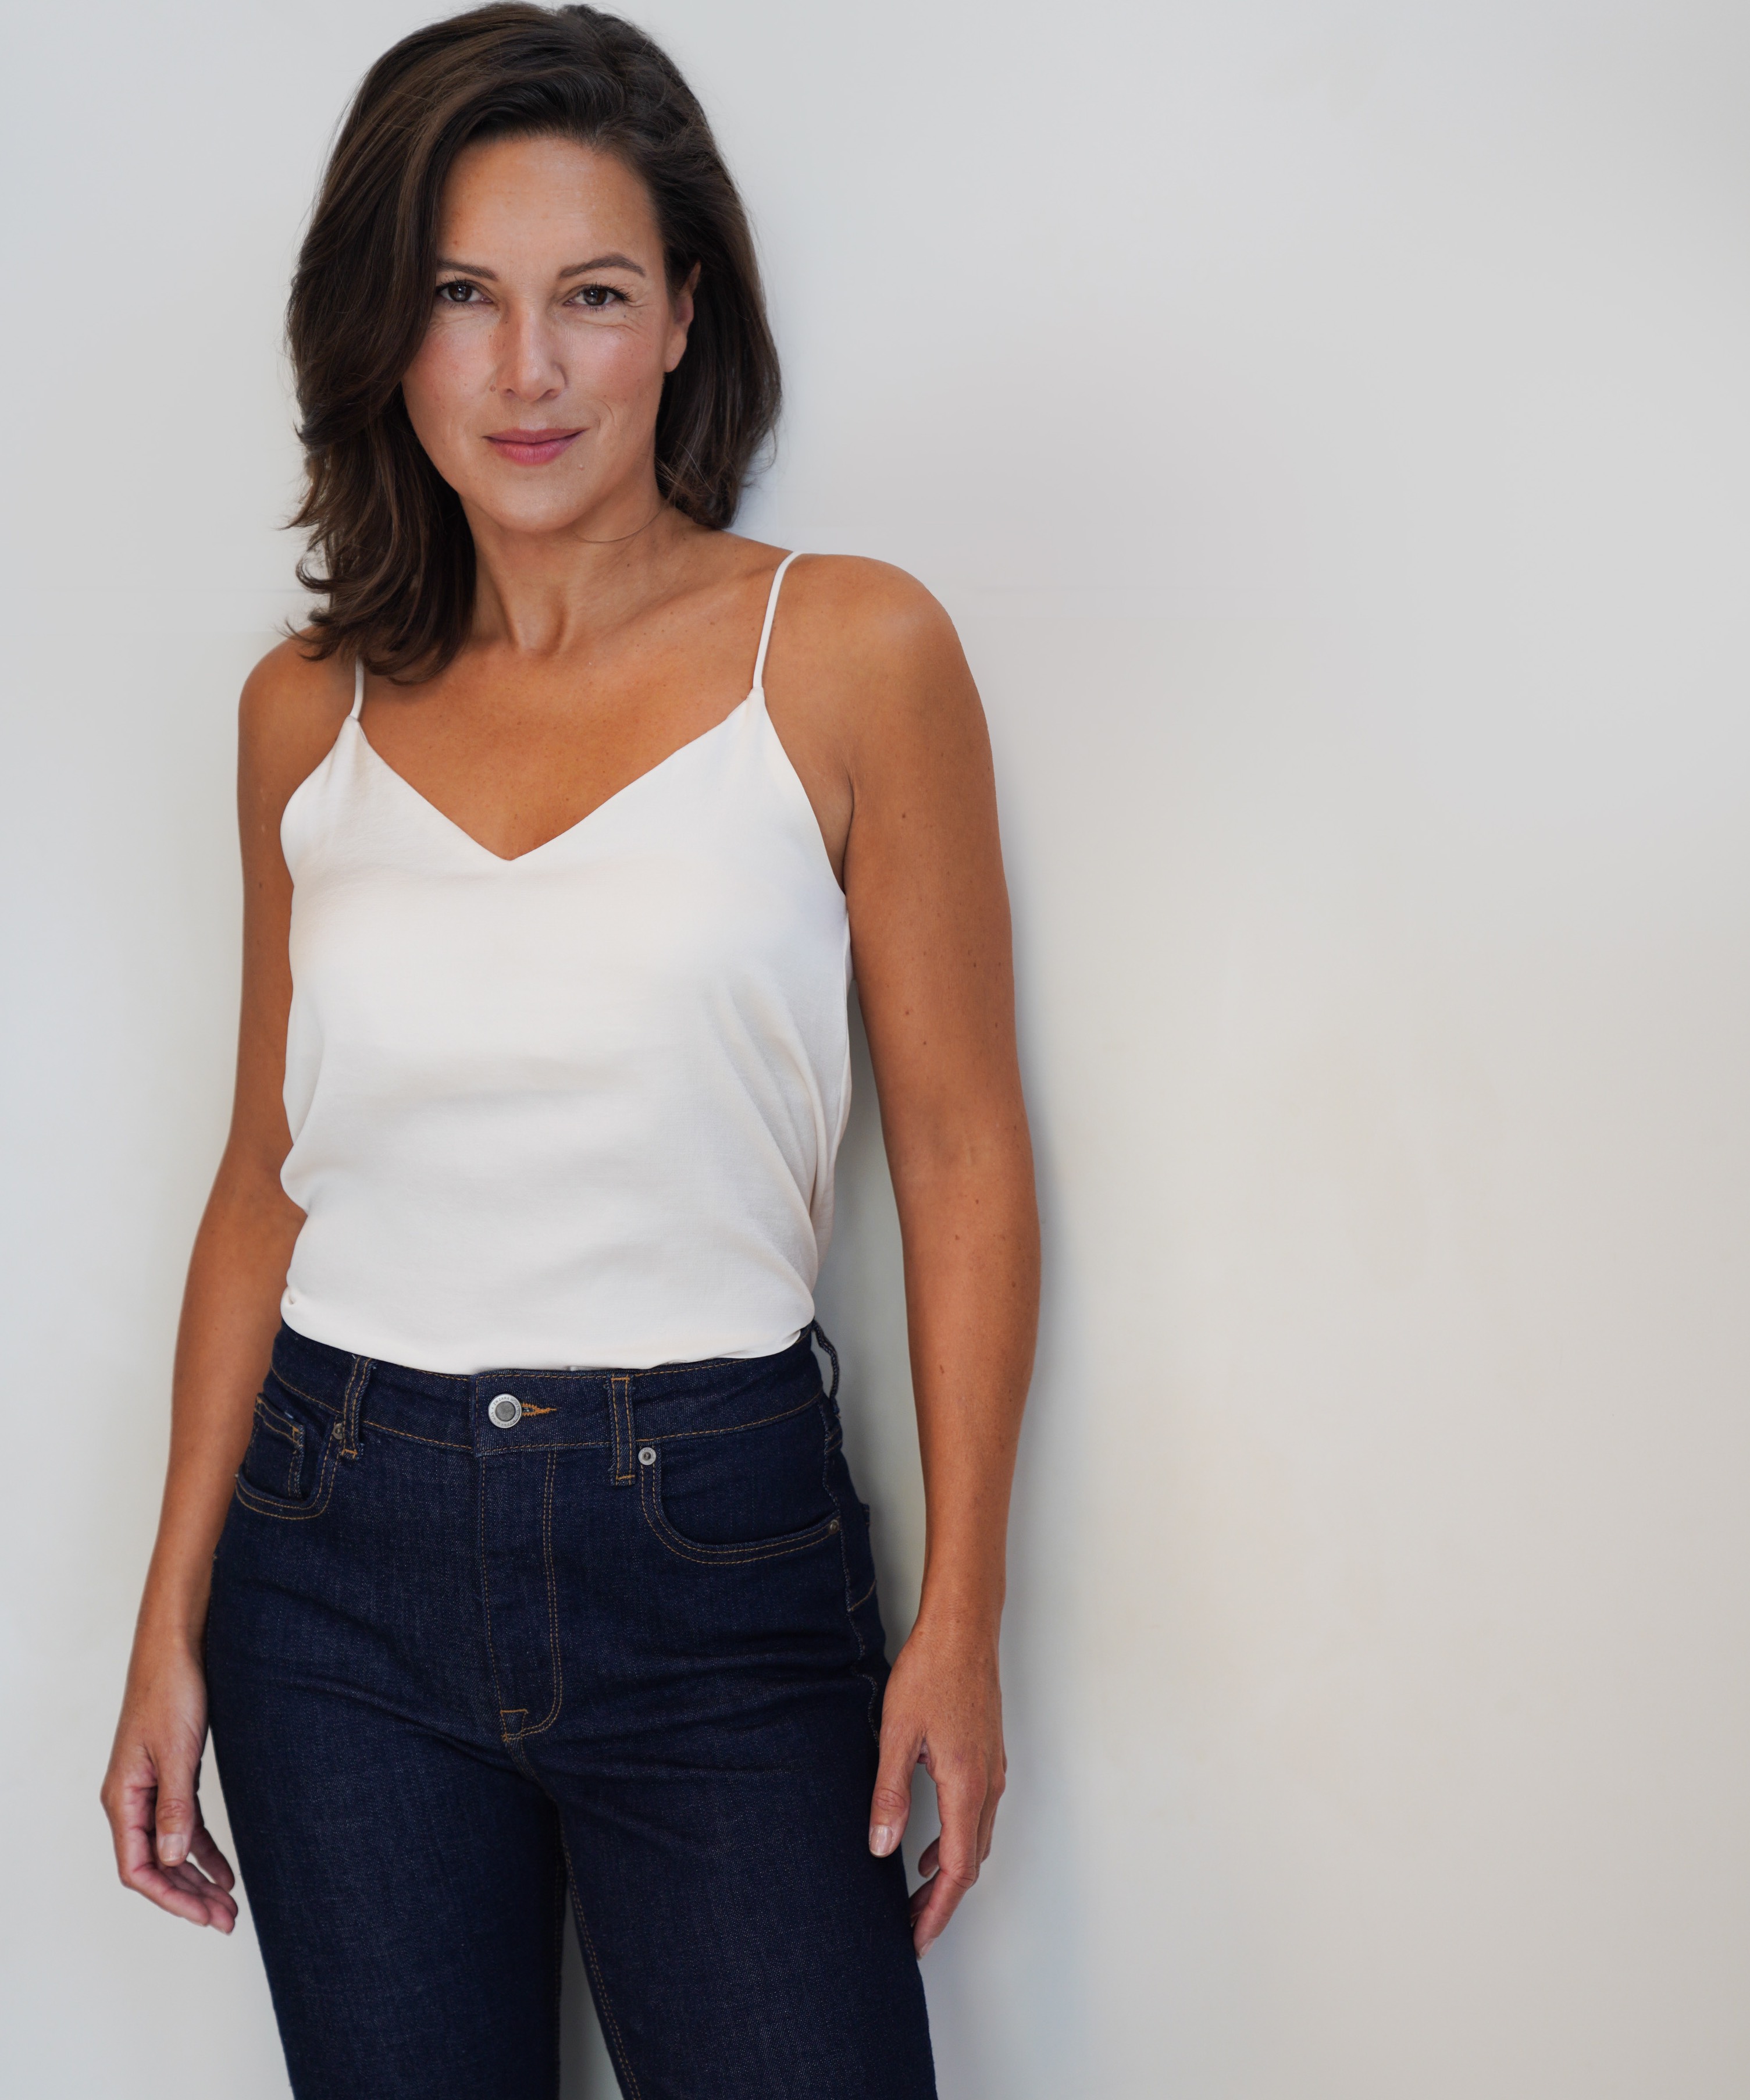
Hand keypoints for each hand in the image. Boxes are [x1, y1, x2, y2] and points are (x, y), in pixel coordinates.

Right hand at [101, 1630, 236, 1930]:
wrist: (177, 1646)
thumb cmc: (171, 1690)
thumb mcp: (177, 1752)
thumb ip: (175, 1808)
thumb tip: (171, 1860)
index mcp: (123, 1798)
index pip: (138, 1869)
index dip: (171, 1897)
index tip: (205, 1915)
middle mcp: (132, 1799)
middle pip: (155, 1866)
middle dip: (188, 1896)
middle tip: (225, 1919)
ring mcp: (152, 1788)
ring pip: (171, 1849)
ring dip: (198, 1878)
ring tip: (228, 1904)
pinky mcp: (172, 1775)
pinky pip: (184, 1825)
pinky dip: (203, 1849)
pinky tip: (225, 1868)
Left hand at [868, 1615, 1005, 1955]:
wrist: (964, 1629)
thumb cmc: (931, 1672)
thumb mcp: (897, 1733)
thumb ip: (889, 1793)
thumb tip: (882, 1847)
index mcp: (966, 1787)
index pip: (955, 1870)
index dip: (936, 1912)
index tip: (917, 1940)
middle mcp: (988, 1785)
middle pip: (970, 1864)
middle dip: (941, 1902)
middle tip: (910, 1928)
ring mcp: (993, 1770)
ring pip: (977, 1841)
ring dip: (949, 1873)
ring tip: (915, 1895)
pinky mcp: (988, 1756)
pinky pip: (977, 1816)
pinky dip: (956, 1841)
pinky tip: (928, 1842)